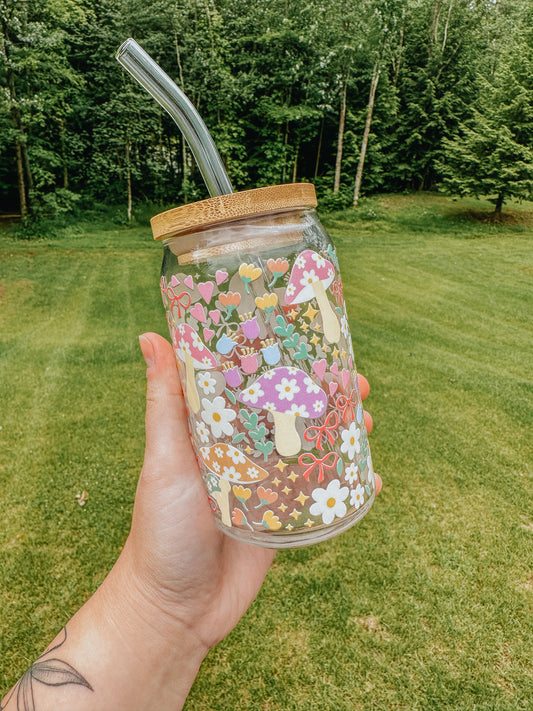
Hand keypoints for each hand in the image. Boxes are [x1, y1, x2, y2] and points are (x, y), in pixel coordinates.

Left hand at [121, 333, 381, 652]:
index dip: (285, 360)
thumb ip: (165, 403)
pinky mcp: (284, 519)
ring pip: (313, 450)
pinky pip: (321, 495)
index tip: (314, 341)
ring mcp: (268, 485)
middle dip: (326, 396)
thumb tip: (150, 336)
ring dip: (344, 434)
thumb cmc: (161, 528)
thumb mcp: (164, 458)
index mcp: (217, 430)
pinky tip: (373, 479)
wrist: (176, 607)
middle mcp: (245, 452)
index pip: (254, 384)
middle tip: (359, 383)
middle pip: (293, 414)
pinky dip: (349, 486)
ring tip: (369, 421)